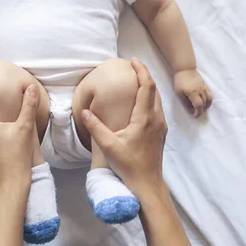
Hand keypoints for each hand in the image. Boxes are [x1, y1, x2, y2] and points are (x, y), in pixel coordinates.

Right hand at [82, 58, 167, 198]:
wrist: (148, 184)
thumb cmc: (129, 166)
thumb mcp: (108, 146)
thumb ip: (96, 127)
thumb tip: (85, 112)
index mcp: (145, 118)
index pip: (147, 87)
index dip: (141, 71)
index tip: (133, 61)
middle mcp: (156, 119)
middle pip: (154, 90)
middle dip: (145, 75)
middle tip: (133, 66)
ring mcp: (160, 126)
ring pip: (157, 99)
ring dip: (148, 87)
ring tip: (136, 80)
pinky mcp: (160, 133)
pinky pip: (157, 108)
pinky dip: (150, 98)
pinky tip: (140, 102)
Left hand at [174, 69, 211, 117]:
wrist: (185, 68)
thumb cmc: (180, 81)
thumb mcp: (179, 93)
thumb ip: (185, 102)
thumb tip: (191, 110)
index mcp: (193, 93)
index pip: (199, 105)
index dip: (198, 112)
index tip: (195, 116)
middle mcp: (200, 91)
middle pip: (204, 103)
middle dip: (201, 110)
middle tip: (197, 113)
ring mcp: (204, 87)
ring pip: (209, 99)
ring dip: (206, 105)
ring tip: (201, 108)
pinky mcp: (205, 85)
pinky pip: (210, 94)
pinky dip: (209, 100)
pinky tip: (205, 101)